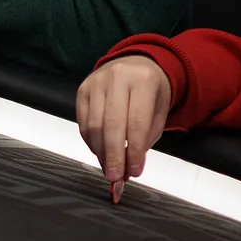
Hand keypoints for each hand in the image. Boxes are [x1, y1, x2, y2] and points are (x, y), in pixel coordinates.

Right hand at [75, 55, 171, 185]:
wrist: (135, 64)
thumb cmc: (151, 91)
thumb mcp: (159, 111)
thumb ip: (146, 138)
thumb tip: (128, 168)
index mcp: (143, 81)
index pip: (137, 122)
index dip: (134, 150)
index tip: (134, 171)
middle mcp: (116, 78)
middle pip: (111, 125)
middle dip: (112, 155)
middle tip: (115, 176)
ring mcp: (95, 83)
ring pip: (93, 125)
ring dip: (100, 151)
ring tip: (108, 167)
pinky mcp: (81, 90)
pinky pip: (82, 122)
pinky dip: (90, 141)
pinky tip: (100, 151)